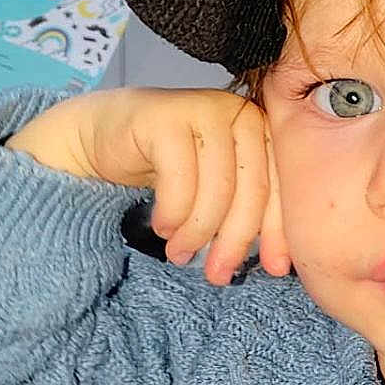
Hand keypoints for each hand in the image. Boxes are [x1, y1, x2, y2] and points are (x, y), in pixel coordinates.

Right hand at [8, 87, 286, 285]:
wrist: (104, 137)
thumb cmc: (168, 169)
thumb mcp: (217, 193)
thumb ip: (247, 213)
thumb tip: (279, 265)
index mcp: (263, 130)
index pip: (281, 187)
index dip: (277, 232)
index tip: (273, 270)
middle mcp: (241, 114)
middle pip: (252, 190)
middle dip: (235, 241)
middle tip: (218, 275)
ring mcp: (204, 109)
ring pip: (217, 189)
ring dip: (198, 232)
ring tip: (180, 253)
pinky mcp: (166, 116)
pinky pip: (180, 181)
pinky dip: (173, 213)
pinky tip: (162, 227)